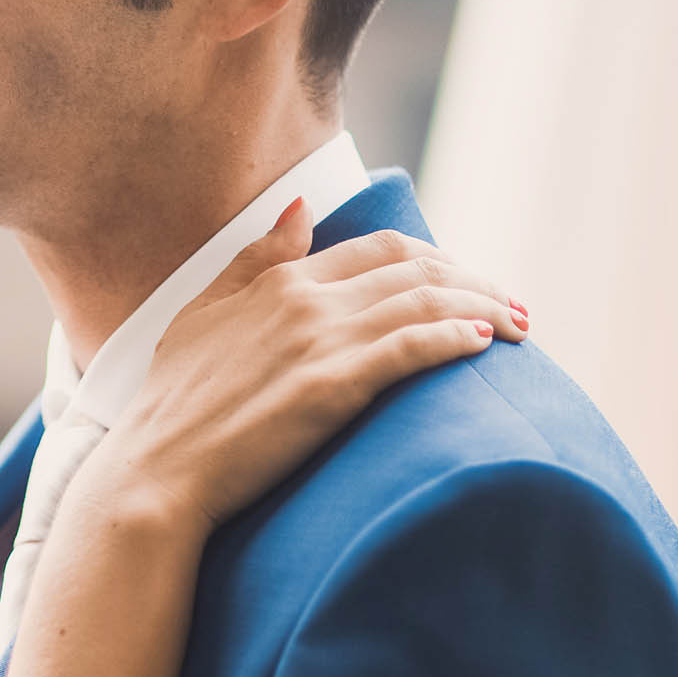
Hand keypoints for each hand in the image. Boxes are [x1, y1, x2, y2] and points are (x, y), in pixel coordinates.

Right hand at [81, 200, 528, 534]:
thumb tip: (299, 205)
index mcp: (279, 282)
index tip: (467, 283)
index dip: (436, 260)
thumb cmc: (174, 403)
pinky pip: (413, 347)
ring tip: (519, 325)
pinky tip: (484, 344)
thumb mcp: (201, 313)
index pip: (380, 250)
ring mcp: (320, 341)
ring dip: (483, 307)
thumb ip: (253, 259)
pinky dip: (457, 337)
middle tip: (512, 305)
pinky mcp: (334, 387)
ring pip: (425, 303)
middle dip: (476, 281)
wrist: (158, 471)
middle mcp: (305, 300)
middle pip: (416, 269)